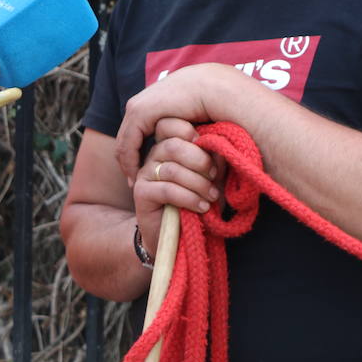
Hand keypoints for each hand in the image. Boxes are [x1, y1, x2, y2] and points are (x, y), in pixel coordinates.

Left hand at [116, 63, 247, 184]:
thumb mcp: (200, 124)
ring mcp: (140, 105)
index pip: (140, 130)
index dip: (140, 153)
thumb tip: (193, 151)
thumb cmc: (220, 105)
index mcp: (160, 100)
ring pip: (126, 141)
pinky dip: (130, 161)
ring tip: (136, 183)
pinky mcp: (140, 111)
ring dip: (129, 164)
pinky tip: (137, 177)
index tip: (149, 174)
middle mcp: (146, 101)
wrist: (220, 88)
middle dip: (131, 160)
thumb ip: (190, 133)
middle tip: (136, 182)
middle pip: (130, 137)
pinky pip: (128, 142)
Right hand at [131, 116, 225, 257]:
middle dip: (200, 162)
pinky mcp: (141, 192)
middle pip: (173, 145)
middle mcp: (155, 155)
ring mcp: (145, 173)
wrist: (183, 236)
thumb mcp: (214, 178)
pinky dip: (190, 198)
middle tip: (214, 177)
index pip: (173, 124)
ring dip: (198, 184)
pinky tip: (202, 207)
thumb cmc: (201, 201)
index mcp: (171, 144)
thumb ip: (215, 159)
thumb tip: (220, 145)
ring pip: (173, 169)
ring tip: (211, 197)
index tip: (213, 158)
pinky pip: (167, 189)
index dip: (194, 136)